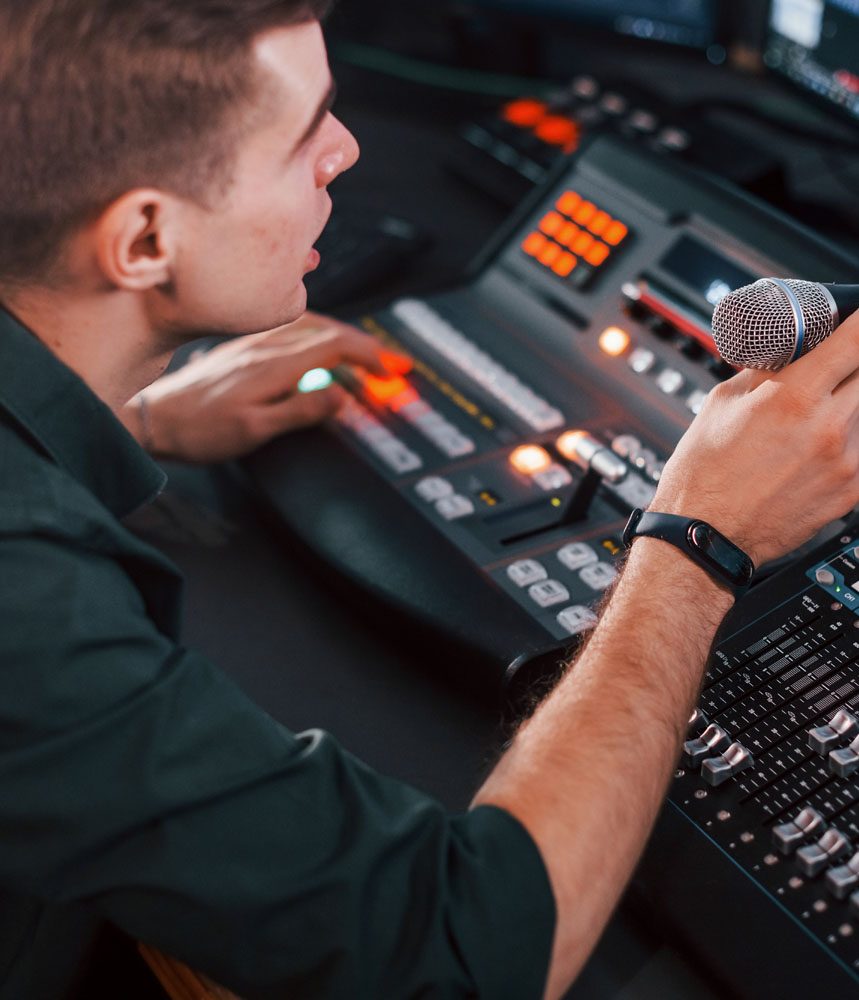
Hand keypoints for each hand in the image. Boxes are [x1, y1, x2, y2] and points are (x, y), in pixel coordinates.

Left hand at [122, 312, 402, 462]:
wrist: (154, 419)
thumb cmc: (200, 430)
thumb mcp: (254, 430)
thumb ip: (301, 410)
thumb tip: (341, 395)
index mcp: (274, 363)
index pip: (336, 344)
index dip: (370, 355)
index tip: (391, 370)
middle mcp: (265, 345)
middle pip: (329, 330)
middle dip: (366, 344)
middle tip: (391, 364)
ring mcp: (253, 343)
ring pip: (311, 327)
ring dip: (344, 337)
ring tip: (365, 355)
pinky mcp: (243, 348)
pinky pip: (292, 330)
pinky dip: (318, 334)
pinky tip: (319, 344)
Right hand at [652, 310, 858, 565]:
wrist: (705, 536)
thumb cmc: (704, 476)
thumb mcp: (721, 403)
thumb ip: (766, 371)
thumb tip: (790, 349)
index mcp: (793, 398)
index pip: (856, 340)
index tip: (858, 318)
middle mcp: (829, 428)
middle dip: (853, 366)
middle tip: (834, 372)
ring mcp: (847, 462)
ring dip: (850, 403)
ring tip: (817, 416)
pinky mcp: (852, 491)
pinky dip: (849, 438)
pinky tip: (817, 447)